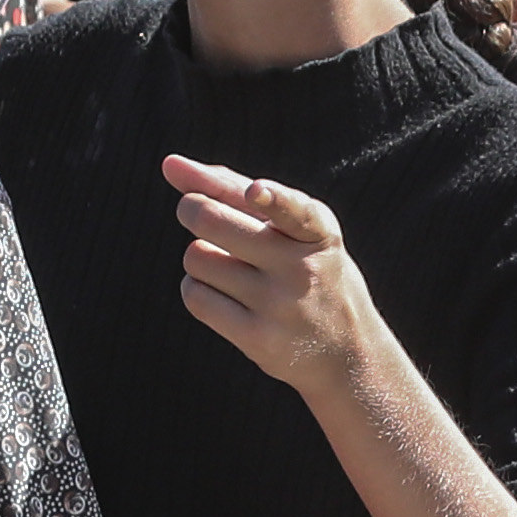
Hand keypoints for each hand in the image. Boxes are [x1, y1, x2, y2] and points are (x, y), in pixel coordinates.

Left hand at [167, 155, 391, 398]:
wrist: (346, 352)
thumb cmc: (308, 273)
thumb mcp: (292, 229)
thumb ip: (236, 189)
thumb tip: (171, 164)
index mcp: (318, 233)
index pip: (295, 210)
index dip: (272, 198)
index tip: (256, 192)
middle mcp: (302, 269)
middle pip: (212, 220)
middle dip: (191, 208)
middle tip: (193, 209)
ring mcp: (279, 306)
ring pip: (196, 257)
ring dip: (199, 256)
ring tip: (227, 267)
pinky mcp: (257, 338)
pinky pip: (195, 296)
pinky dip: (197, 288)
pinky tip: (222, 294)